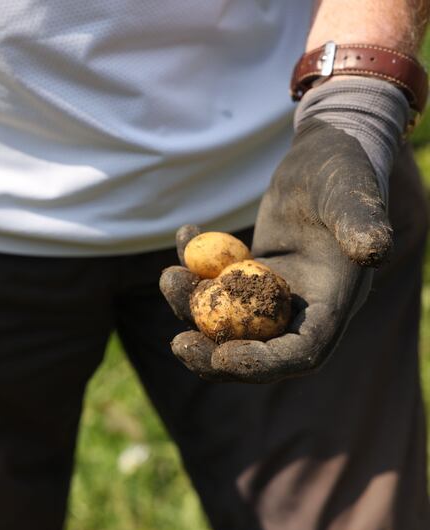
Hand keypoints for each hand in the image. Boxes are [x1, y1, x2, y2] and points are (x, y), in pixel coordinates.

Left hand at [159, 118, 391, 382]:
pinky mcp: (249, 272)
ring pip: (226, 318)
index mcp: (333, 303)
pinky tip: (185, 233)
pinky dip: (192, 267)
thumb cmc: (346, 170)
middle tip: (178, 345)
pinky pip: (214, 283)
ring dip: (191, 306)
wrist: (328, 150)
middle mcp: (301, 307)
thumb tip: (374, 251)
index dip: (262, 364)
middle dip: (214, 356)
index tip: (222, 356)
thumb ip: (361, 222)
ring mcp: (272, 291)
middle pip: (255, 349)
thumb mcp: (352, 194)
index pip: (300, 353)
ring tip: (170, 275)